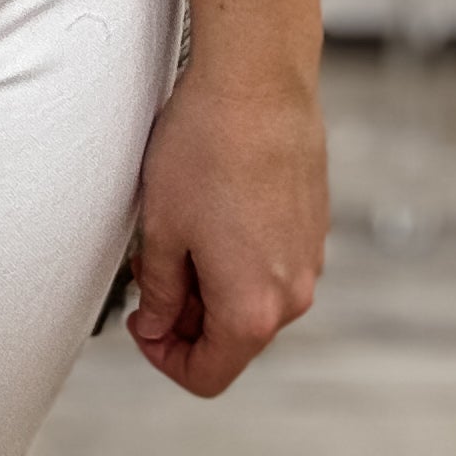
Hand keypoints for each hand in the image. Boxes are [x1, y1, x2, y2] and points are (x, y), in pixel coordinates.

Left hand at [126, 62, 326, 396]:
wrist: (256, 80)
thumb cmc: (208, 144)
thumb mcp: (161, 227)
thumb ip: (158, 290)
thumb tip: (157, 320)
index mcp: (253, 309)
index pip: (208, 375)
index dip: (165, 357)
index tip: (143, 324)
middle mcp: (293, 293)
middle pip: (234, 338)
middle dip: (186, 315)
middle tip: (149, 270)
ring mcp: (309, 258)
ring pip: (253, 297)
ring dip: (211, 282)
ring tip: (176, 230)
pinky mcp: (312, 223)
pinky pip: (272, 261)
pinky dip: (238, 254)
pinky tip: (209, 208)